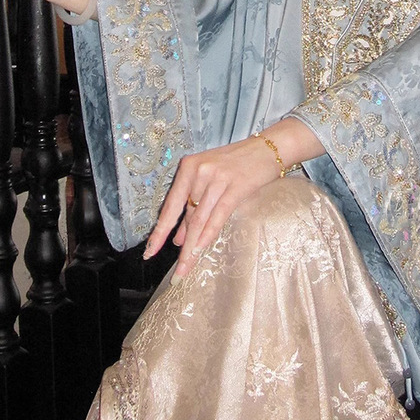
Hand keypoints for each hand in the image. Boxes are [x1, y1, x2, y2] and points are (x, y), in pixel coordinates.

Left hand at [143, 136, 282, 281]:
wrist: (269, 148)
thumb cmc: (240, 163)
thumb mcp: (211, 178)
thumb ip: (195, 204)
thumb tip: (179, 237)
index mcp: (189, 167)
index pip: (171, 205)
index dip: (160, 231)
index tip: (150, 251)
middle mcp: (200, 171)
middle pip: (186, 216)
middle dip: (179, 246)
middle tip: (175, 271)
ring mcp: (217, 178)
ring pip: (200, 219)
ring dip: (193, 246)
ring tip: (187, 267)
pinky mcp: (236, 186)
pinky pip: (219, 214)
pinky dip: (209, 233)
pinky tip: (202, 249)